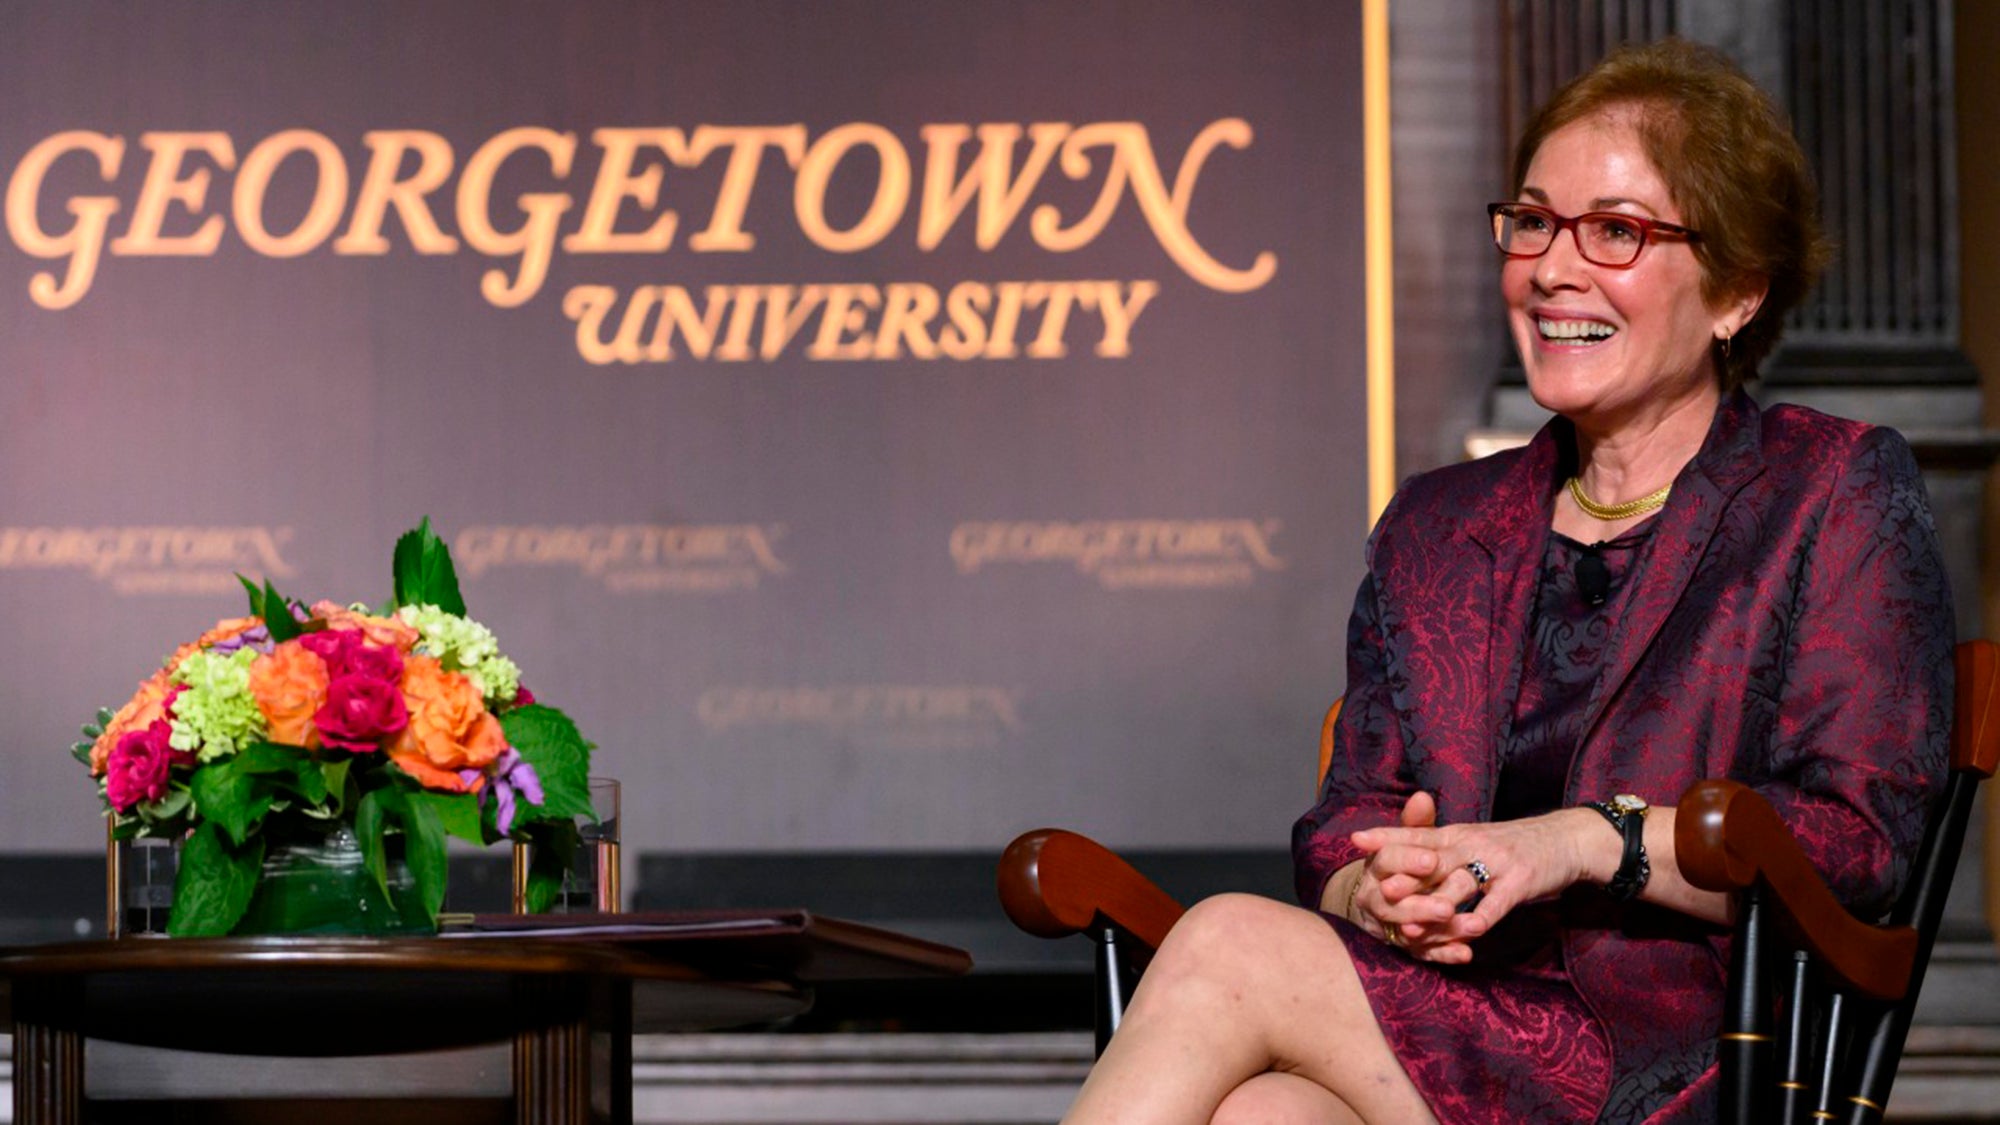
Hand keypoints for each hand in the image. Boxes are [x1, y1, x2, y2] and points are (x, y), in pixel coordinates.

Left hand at [1352, 807, 1606, 962]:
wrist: (1567, 840)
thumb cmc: (1513, 846)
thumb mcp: (1473, 841)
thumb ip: (1441, 852)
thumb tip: (1403, 865)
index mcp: (1458, 834)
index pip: (1417, 833)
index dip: (1387, 836)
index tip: (1356, 840)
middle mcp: (1473, 844)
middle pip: (1433, 860)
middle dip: (1404, 877)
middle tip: (1377, 892)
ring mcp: (1498, 862)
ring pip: (1461, 884)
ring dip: (1437, 906)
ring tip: (1412, 926)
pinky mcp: (1522, 881)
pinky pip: (1498, 902)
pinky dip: (1482, 917)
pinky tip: (1468, 932)